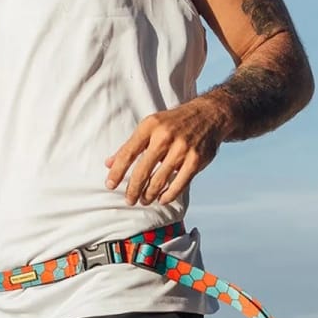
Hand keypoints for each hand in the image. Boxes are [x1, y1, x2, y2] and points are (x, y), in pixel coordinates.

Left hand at [105, 96, 227, 205]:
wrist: (208, 116)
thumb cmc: (173, 124)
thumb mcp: (151, 127)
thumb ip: (131, 146)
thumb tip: (109, 163)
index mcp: (150, 126)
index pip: (128, 152)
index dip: (117, 171)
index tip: (109, 185)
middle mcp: (164, 137)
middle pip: (143, 169)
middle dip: (133, 188)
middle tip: (129, 200)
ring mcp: (182, 149)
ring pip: (160, 179)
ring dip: (150, 194)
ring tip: (144, 201)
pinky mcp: (195, 160)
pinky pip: (179, 184)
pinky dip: (169, 195)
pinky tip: (161, 200)